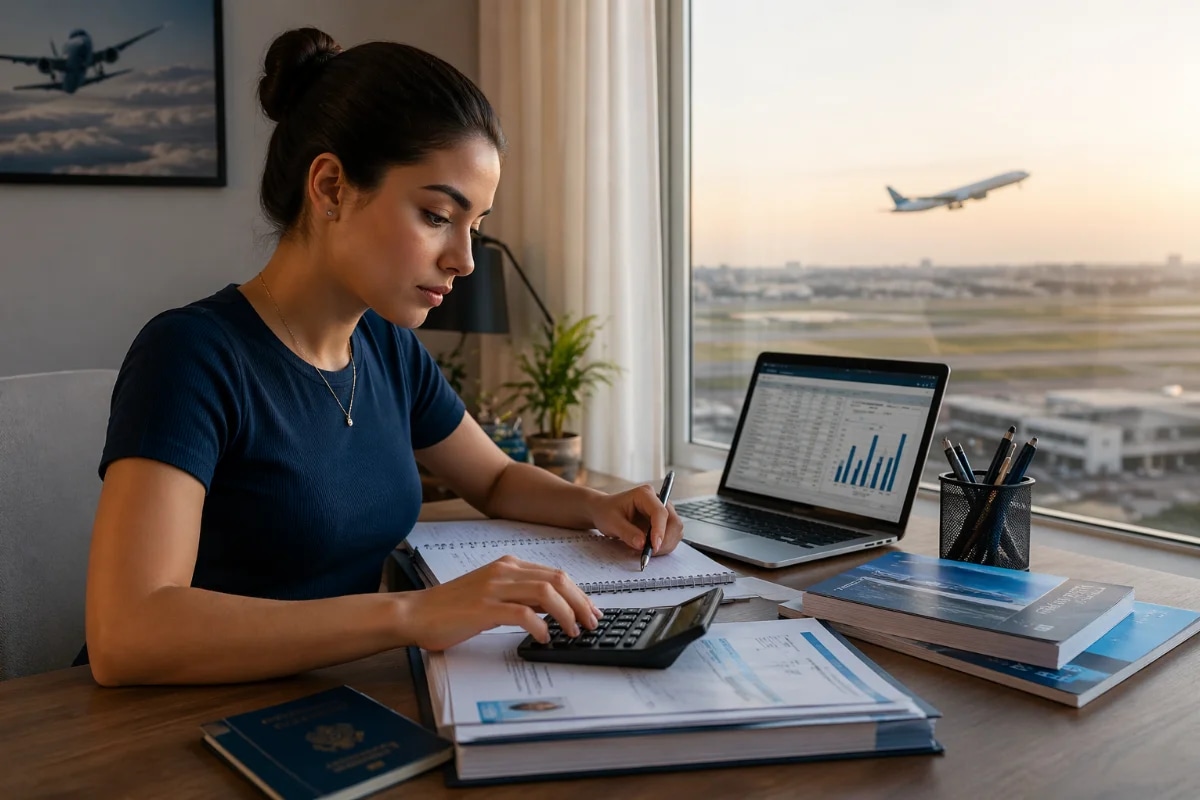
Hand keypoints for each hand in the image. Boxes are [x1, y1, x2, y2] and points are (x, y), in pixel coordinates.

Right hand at [400, 555, 601, 651]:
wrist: (415, 613)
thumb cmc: (451, 608)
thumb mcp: (491, 593)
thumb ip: (520, 595)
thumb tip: (553, 609)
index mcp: (508, 565)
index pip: (555, 574)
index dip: (579, 593)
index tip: (591, 611)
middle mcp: (504, 571)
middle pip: (557, 580)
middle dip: (581, 603)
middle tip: (592, 623)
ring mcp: (494, 587)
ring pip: (546, 593)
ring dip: (567, 614)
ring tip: (573, 632)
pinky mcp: (484, 608)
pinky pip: (524, 614)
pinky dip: (541, 626)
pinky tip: (545, 638)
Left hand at [588, 484, 683, 556]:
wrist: (604, 511)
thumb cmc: (607, 512)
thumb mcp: (612, 522)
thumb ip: (627, 533)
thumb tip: (642, 544)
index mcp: (645, 494)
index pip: (660, 512)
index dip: (659, 530)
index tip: (654, 546)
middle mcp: (657, 501)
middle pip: (673, 522)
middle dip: (664, 541)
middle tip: (649, 553)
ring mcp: (662, 512)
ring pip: (675, 531)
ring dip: (665, 545)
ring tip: (645, 551)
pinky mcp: (663, 523)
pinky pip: (671, 537)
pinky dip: (663, 546)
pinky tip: (648, 549)